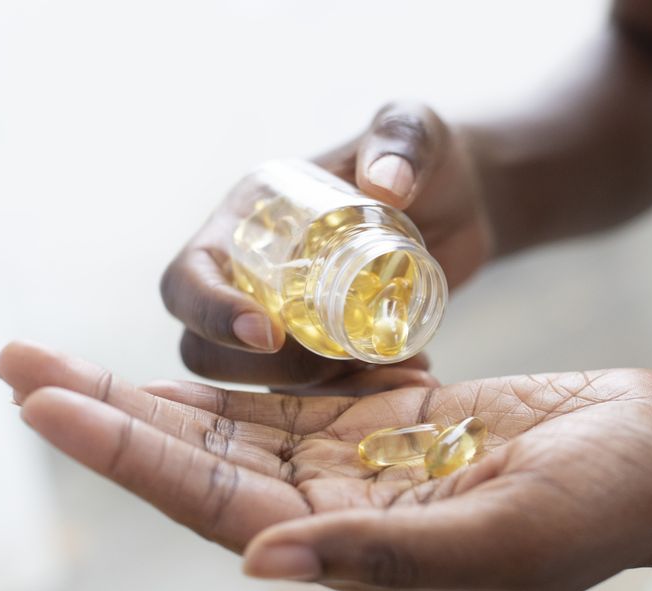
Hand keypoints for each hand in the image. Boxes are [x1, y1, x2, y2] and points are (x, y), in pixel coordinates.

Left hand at [0, 341, 651, 590]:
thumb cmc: (605, 502)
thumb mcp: (506, 535)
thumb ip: (387, 552)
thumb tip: (258, 558)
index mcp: (360, 546)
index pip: (214, 501)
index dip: (126, 453)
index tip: (46, 400)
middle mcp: (345, 508)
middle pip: (200, 461)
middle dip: (108, 415)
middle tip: (17, 367)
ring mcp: (366, 461)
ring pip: (235, 426)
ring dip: (152, 393)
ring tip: (72, 360)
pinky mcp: (392, 417)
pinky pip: (293, 396)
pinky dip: (235, 374)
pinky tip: (187, 355)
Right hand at [160, 102, 491, 390]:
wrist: (463, 204)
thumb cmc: (427, 158)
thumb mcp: (417, 133)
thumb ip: (403, 142)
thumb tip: (386, 185)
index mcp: (247, 219)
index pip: (188, 278)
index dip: (210, 312)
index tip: (270, 334)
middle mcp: (253, 273)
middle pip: (208, 349)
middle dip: (269, 370)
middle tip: (342, 363)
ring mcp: (288, 317)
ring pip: (265, 382)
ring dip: (323, 392)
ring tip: (395, 372)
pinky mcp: (326, 350)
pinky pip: (319, 394)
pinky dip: (360, 396)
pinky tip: (412, 374)